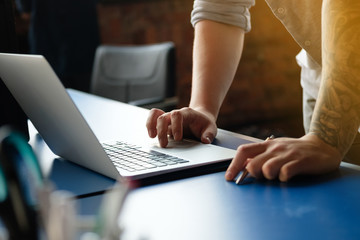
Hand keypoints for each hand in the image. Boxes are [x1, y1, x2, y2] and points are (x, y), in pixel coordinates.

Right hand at [146, 107, 216, 147]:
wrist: (200, 118)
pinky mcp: (164, 123)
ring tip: (152, 137)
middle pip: (164, 117)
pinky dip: (149, 124)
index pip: (178, 115)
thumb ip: (209, 134)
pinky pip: (153, 117)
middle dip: (162, 131)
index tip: (178, 138)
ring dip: (151, 126)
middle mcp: (175, 114)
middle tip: (164, 145)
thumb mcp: (211, 128)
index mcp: (187, 114)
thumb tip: (205, 140)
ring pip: (155, 115)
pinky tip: (151, 134)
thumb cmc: (204, 124)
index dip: (176, 126)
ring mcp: (169, 118)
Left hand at [225, 134, 341, 181]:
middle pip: (252, 163)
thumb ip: (261, 156)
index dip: (233, 165)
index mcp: (266, 145)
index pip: (243, 151)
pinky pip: (285, 173)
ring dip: (268, 176)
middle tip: (263, 176)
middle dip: (253, 174)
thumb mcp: (276, 149)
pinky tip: (288, 176)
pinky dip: (283, 178)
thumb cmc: (294, 150)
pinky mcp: (301, 161)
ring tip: (277, 175)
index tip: (229, 177)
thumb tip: (243, 166)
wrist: (322, 146)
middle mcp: (274, 148)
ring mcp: (287, 154)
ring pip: (267, 169)